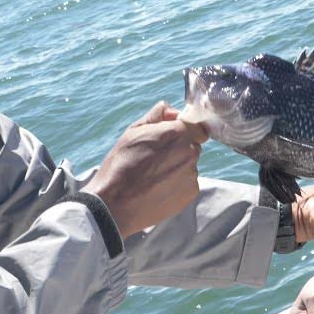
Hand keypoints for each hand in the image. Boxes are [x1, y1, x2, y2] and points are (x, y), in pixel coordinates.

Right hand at [82, 102, 206, 237]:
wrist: (115, 204)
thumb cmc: (120, 166)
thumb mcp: (132, 132)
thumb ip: (155, 116)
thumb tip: (170, 109)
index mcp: (178, 133)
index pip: (197, 127)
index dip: (185, 131)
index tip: (171, 138)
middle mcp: (190, 153)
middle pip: (193, 146)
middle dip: (179, 149)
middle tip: (155, 158)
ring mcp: (192, 175)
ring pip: (189, 165)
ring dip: (177, 167)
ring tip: (153, 176)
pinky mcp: (190, 194)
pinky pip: (188, 183)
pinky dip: (177, 184)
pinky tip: (158, 188)